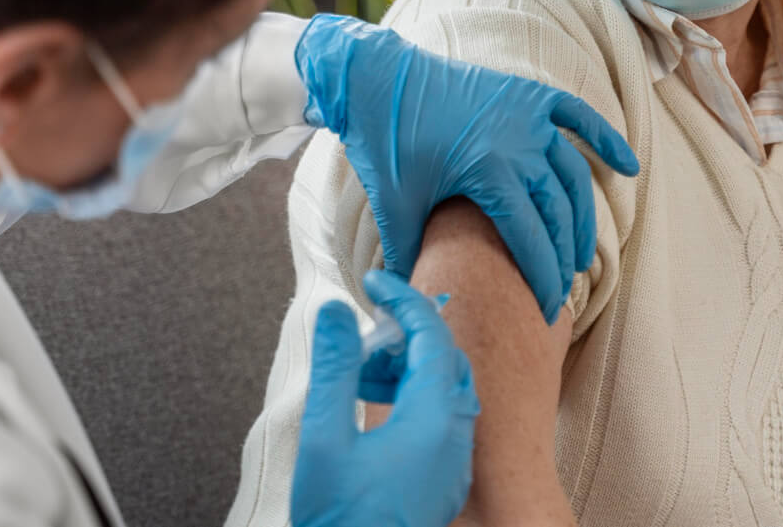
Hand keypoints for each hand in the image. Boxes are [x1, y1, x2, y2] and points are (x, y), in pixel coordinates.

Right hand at [292, 271, 479, 526]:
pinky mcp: (445, 480)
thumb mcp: (326, 437)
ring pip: (445, 390)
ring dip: (407, 368)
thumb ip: (334, 368)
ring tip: (361, 374)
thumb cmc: (344, 519)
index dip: (402, 297)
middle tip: (366, 329)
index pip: (431, 333)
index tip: (375, 280)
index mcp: (436, 416)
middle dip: (405, 334)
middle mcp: (456, 435)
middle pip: (445, 358)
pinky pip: (442, 420)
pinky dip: (413, 399)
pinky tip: (373, 411)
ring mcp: (454, 460)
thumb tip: (336, 313)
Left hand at [295, 14, 639, 322]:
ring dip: (583, 216)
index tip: (545, 310)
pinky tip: (629, 167)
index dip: (543, 279)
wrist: (377, 79)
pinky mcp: (529, 93)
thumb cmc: (385, 147)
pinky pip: (579, 116)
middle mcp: (519, 142)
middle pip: (559, 212)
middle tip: (560, 289)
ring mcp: (528, 114)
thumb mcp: (395, 210)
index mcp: (489, 173)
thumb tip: (414, 309)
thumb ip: (411, 260)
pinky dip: (606, 140)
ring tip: (581, 253)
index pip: (532, 239)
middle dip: (564, 257)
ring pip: (574, 174)